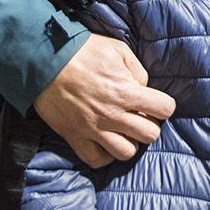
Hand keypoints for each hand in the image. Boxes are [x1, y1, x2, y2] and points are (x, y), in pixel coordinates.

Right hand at [33, 34, 175, 167]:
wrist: (45, 60)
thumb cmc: (83, 51)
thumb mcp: (118, 50)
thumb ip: (138, 71)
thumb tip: (143, 88)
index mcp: (126, 91)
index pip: (164, 109)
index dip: (163, 105)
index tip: (155, 103)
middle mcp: (113, 114)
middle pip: (150, 134)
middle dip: (150, 125)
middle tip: (139, 116)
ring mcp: (93, 129)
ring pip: (126, 152)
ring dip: (130, 142)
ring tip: (123, 131)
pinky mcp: (74, 136)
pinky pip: (96, 160)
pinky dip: (105, 155)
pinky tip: (106, 143)